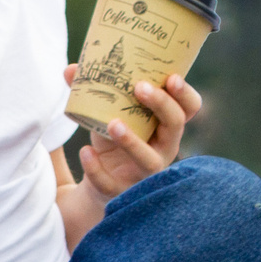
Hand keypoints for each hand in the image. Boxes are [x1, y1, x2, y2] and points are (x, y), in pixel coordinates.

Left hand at [60, 66, 201, 197]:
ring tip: (112, 123)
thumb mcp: (105, 113)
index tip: (171, 77)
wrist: (97, 182)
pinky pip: (111, 183)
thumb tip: (71, 70)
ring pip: (149, 160)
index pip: (190, 108)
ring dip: (132, 141)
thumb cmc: (111, 140)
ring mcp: (144, 173)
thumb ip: (91, 91)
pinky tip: (86, 151)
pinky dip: (96, 168)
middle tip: (139, 87)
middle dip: (162, 105)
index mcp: (164, 126)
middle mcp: (163, 149)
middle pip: (176, 125)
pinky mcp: (121, 191)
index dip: (185, 94)